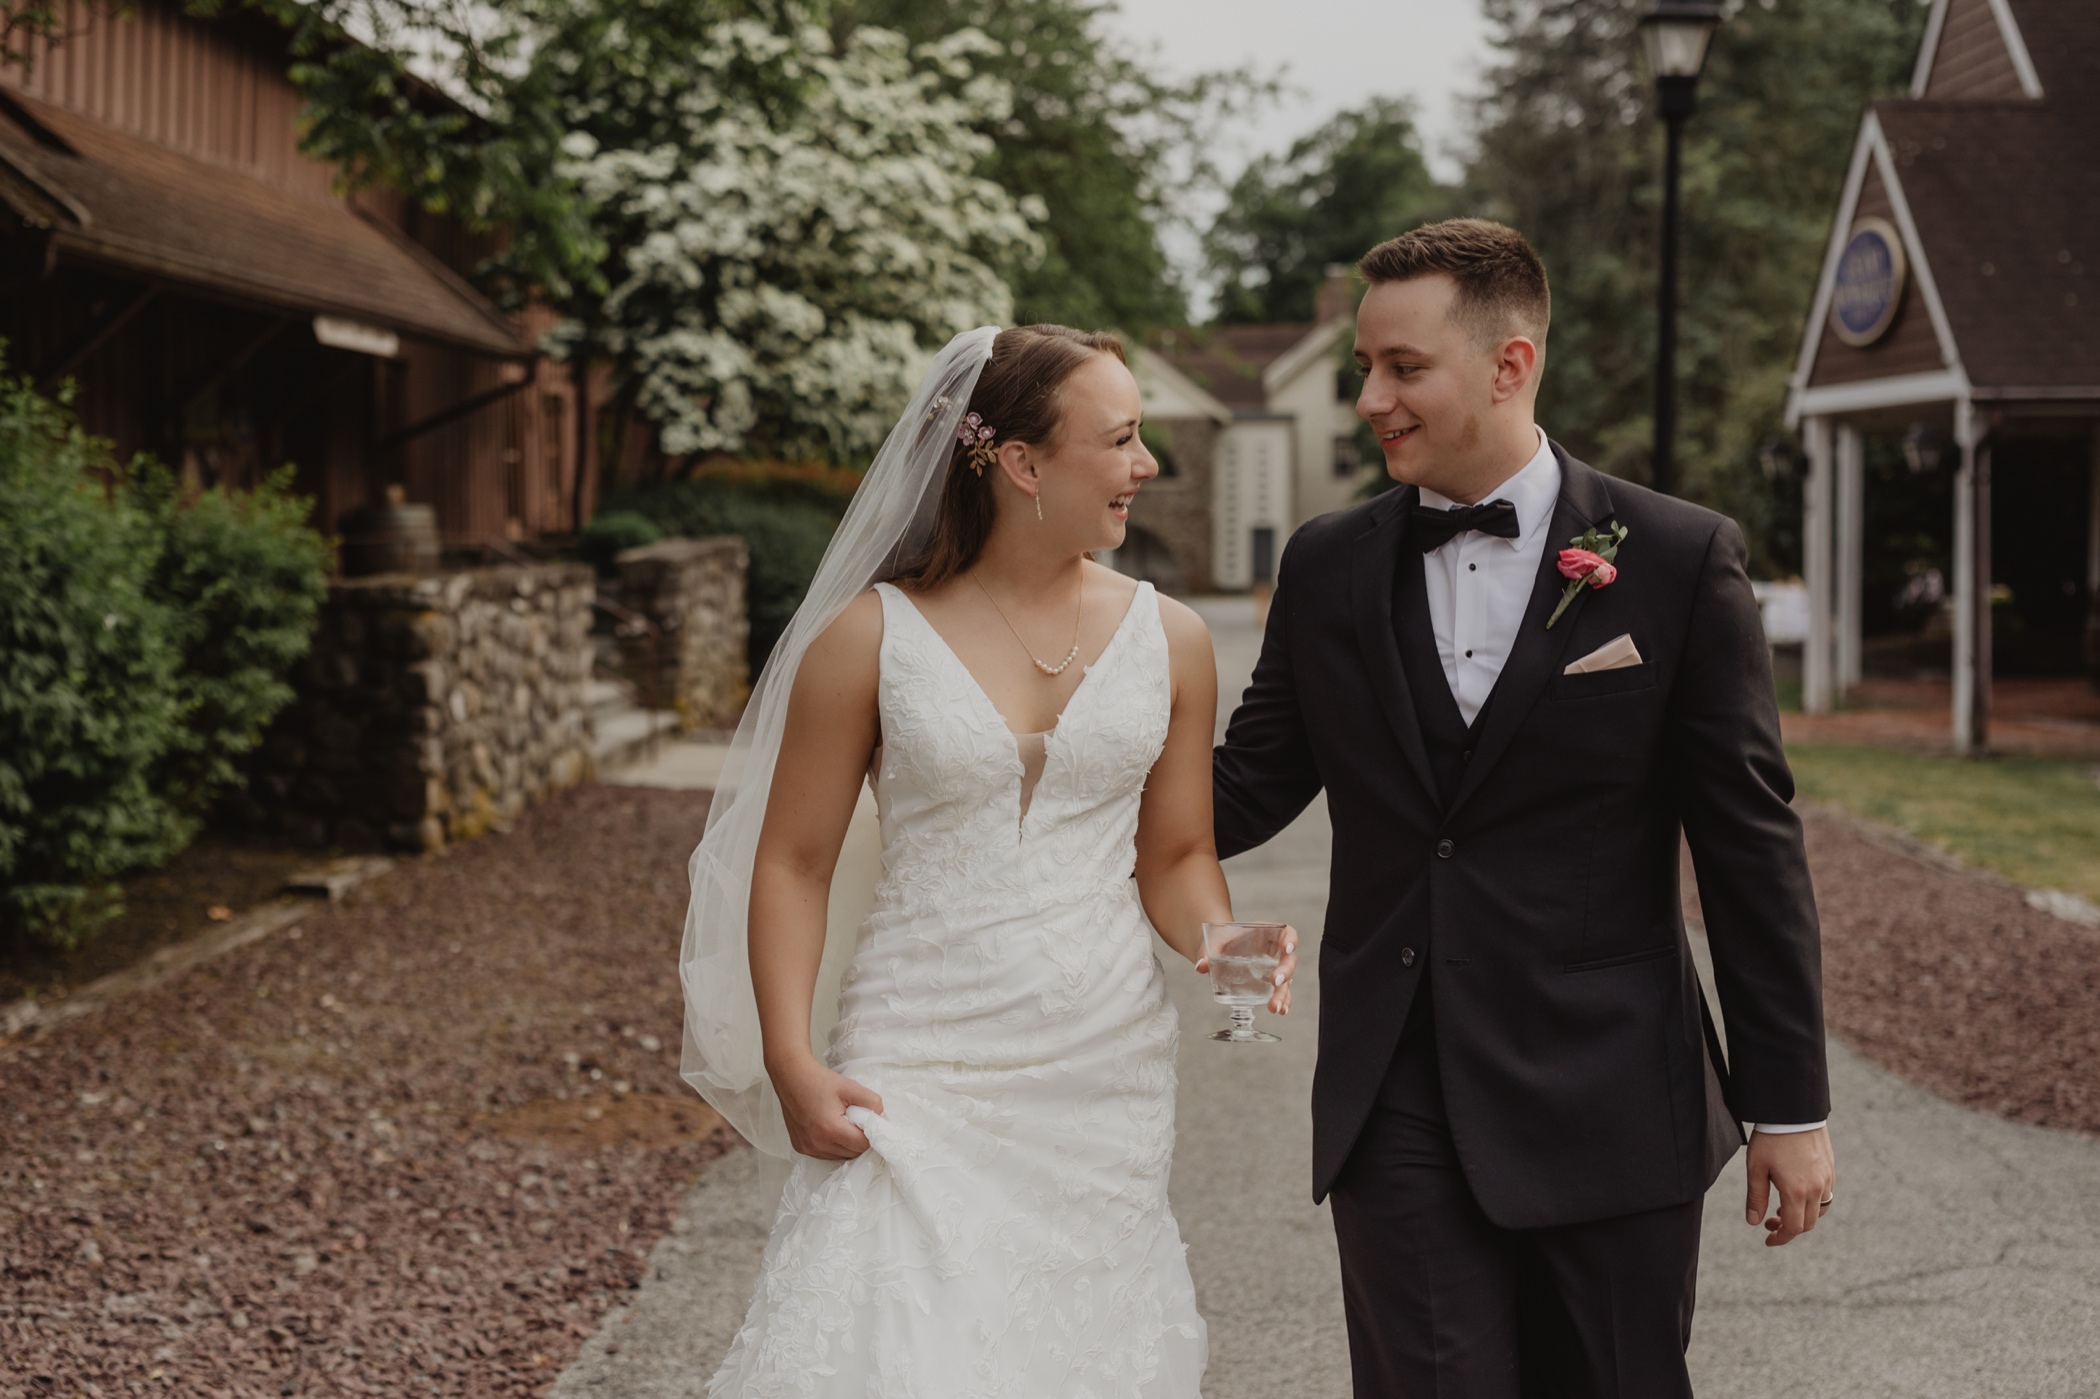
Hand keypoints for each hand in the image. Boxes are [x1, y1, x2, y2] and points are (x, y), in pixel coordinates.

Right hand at [770, 1054, 883, 1160]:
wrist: (791, 1077)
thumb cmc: (819, 1080)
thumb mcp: (850, 1086)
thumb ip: (872, 1102)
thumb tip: (884, 1118)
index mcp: (830, 1129)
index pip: (862, 1145)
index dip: (871, 1135)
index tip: (871, 1123)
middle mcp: (817, 1144)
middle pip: (852, 1153)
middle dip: (860, 1140)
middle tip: (859, 1122)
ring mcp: (807, 1148)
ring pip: (839, 1156)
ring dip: (847, 1145)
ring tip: (845, 1124)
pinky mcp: (800, 1148)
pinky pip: (826, 1154)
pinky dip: (833, 1146)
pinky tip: (832, 1130)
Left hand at [1193, 925, 1298, 1015]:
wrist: (1218, 947)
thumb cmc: (1219, 940)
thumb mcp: (1212, 942)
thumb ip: (1206, 952)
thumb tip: (1201, 966)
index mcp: (1265, 933)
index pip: (1285, 932)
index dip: (1290, 939)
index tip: (1287, 948)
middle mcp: (1274, 950)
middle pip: (1288, 959)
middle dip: (1285, 971)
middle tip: (1275, 982)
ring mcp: (1274, 967)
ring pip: (1287, 979)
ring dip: (1284, 993)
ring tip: (1276, 1008)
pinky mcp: (1270, 981)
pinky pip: (1281, 991)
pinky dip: (1282, 1001)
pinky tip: (1280, 1010)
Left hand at [1744, 1126, 1835, 1246]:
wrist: (1794, 1111)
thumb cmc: (1771, 1138)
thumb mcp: (1756, 1167)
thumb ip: (1756, 1197)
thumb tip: (1754, 1222)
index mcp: (1797, 1192)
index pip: (1794, 1228)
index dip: (1781, 1238)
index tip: (1768, 1239)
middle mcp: (1817, 1189)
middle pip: (1808, 1223)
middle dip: (1789, 1228)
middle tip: (1770, 1222)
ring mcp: (1827, 1179)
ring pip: (1820, 1211)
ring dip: (1803, 1216)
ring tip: (1782, 1208)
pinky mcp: (1831, 1169)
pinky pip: (1826, 1195)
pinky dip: (1812, 1203)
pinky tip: (1796, 1192)